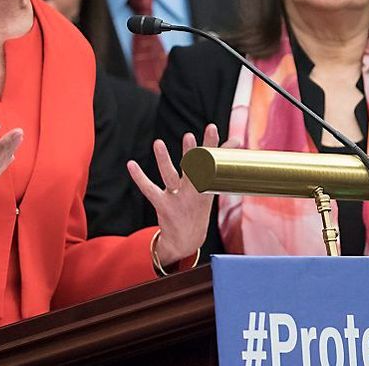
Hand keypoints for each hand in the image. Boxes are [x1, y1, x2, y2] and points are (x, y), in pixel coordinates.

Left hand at [128, 124, 239, 266]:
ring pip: (169, 176)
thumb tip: (237, 141)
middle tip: (189, 136)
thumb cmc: (197, 207)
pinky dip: (139, 177)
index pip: (211, 162)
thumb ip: (219, 162)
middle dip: (191, 152)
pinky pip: (149, 189)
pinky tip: (131, 164)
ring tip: (157, 143)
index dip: (212, 145)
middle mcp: (193, 191)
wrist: (187, 241)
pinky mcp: (162, 205)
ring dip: (163, 160)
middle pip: (192, 169)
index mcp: (207, 186)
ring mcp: (177, 198)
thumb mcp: (211, 187)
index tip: (212, 127)